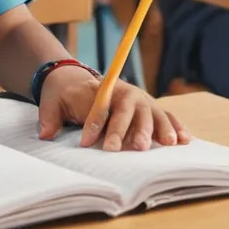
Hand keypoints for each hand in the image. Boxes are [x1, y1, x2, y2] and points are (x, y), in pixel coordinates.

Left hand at [38, 65, 189, 151]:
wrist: (74, 81)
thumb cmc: (64, 94)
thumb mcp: (51, 101)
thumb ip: (49, 117)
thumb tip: (45, 134)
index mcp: (102, 89)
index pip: (100, 106)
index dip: (95, 124)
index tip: (87, 141)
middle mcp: (125, 93)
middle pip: (130, 111)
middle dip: (131, 129)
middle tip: (134, 147)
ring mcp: (141, 101)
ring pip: (152, 113)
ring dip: (159, 128)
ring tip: (167, 143)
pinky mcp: (150, 109)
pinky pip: (166, 117)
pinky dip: (176, 127)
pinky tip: (184, 140)